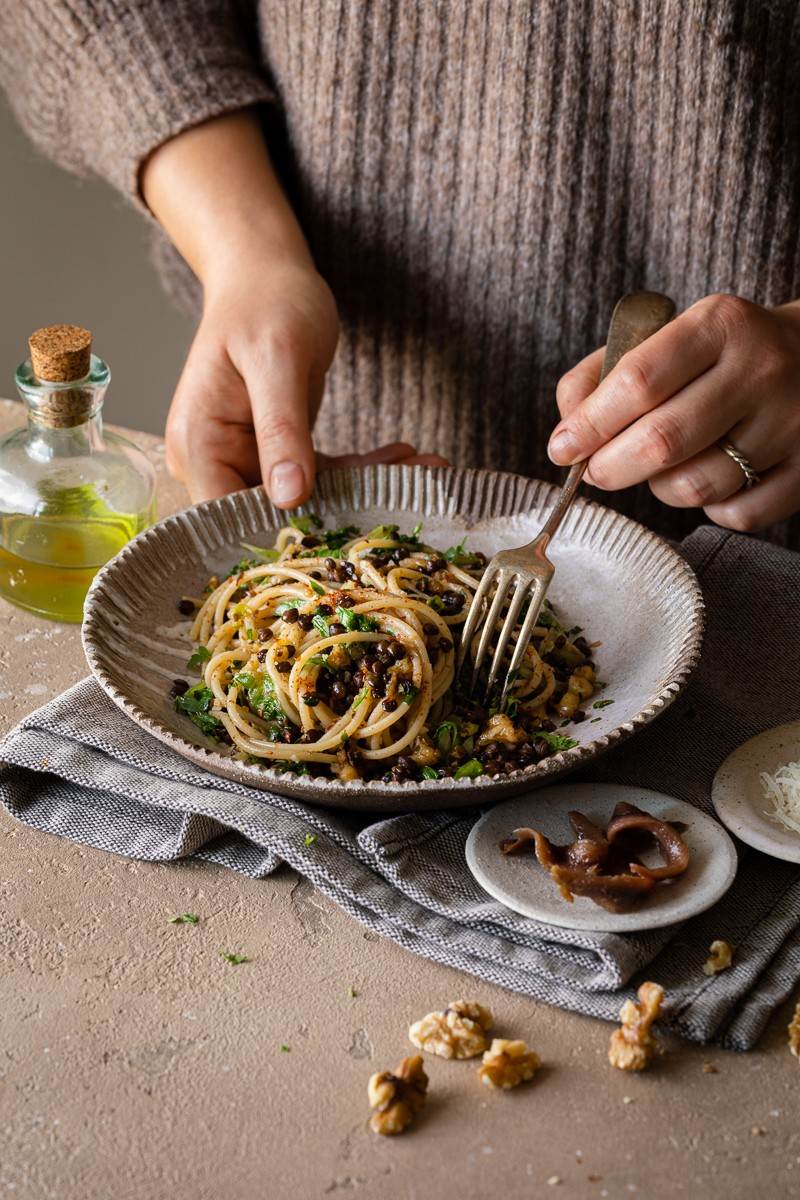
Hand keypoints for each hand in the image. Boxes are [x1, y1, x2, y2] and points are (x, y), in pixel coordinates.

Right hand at [143, 110, 446, 505]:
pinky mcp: (277, 453)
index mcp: (199, 444)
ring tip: (427, 474)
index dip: (279, 539)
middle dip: (340, 515)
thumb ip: (282, 428)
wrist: (268, 272)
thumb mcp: (278, 358)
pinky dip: (362, 470)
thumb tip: (289, 496)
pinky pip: (321, 476)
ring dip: (365, 490)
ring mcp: (247, 459)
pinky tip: (405, 458)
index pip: (226, 518)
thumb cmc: (266, 301)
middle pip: (271, 516)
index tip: (343, 542)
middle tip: (410, 502)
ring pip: (308, 498)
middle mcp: (215, 460)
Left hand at [550, 294, 799, 530]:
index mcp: (720, 325)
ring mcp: (790, 423)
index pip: (638, 381)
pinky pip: (736, 514)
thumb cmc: (720, 353)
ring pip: (695, 486)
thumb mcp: (667, 336)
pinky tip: (709, 480)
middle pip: (662, 441)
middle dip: (610, 467)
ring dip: (657, 488)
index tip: (562, 448)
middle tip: (595, 471)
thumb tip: (566, 431)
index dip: (589, 424)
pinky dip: (708, 508)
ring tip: (657, 469)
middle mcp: (761, 371)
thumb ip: (603, 374)